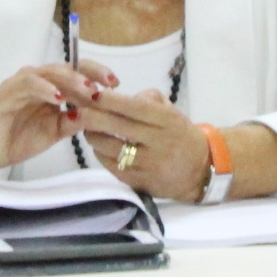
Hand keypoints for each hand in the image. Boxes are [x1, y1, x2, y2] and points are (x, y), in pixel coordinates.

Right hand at [0, 64, 101, 170]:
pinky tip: (57, 97)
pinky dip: (44, 88)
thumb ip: (72, 122)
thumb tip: (97, 115)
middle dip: (91, 74)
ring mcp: (23, 84)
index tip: (117, 85)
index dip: (98, 76)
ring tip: (88, 90)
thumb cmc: (15, 137)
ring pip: (51, 72)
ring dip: (71, 79)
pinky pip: (28, 84)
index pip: (78, 74)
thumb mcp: (52, 133)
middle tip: (108, 85)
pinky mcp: (7, 92)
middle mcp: (39, 81)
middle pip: (69, 67)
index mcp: (52, 88)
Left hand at [75, 87, 213, 200]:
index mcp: (167, 121)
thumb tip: (120, 97)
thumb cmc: (181, 135)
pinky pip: (113, 167)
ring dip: (93, 136)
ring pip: (110, 148)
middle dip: (92, 117)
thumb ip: (148, 100)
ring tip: (86, 128)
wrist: (201, 171)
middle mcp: (159, 142)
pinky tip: (98, 146)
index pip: (134, 108)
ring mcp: (149, 165)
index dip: (110, 100)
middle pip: (117, 127)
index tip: (91, 93)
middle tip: (76, 110)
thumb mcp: (172, 112)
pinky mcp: (141, 182)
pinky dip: (101, 154)